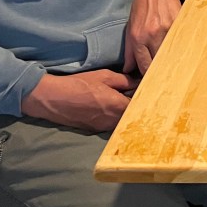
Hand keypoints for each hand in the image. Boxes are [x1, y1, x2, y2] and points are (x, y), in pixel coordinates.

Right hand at [21, 70, 138, 132]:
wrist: (53, 98)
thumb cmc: (79, 84)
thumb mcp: (104, 76)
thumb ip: (124, 80)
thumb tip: (138, 82)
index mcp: (117, 105)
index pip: (140, 108)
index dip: (147, 102)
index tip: (153, 95)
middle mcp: (112, 120)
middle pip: (133, 118)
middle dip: (139, 109)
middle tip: (144, 99)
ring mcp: (102, 127)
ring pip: (122, 123)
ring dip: (127, 115)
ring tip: (130, 103)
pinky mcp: (94, 129)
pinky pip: (111, 126)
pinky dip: (116, 119)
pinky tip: (115, 110)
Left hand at [123, 0, 181, 74]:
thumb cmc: (143, 5)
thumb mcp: (130, 26)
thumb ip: (130, 50)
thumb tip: (128, 69)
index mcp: (137, 37)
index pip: (143, 65)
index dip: (148, 77)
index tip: (151, 83)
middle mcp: (151, 34)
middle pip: (158, 62)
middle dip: (160, 72)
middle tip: (163, 79)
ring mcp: (166, 29)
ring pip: (170, 54)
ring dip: (171, 61)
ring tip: (173, 68)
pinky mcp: (178, 23)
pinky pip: (180, 41)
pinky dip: (180, 48)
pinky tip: (181, 52)